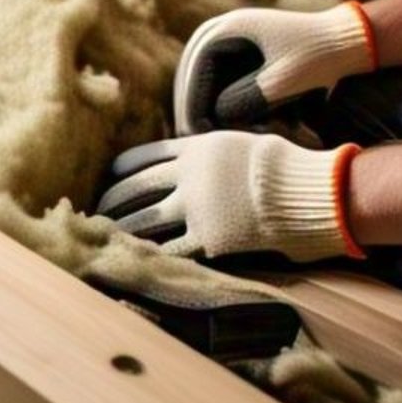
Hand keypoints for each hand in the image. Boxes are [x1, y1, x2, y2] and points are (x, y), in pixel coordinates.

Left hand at [97, 131, 360, 262]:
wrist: (304, 192)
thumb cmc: (283, 164)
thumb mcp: (240, 144)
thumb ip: (212, 152)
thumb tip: (200, 156)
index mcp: (196, 148)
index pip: (146, 155)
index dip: (124, 166)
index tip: (110, 173)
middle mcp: (188, 177)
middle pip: (138, 187)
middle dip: (114, 199)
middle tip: (97, 208)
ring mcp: (197, 209)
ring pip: (146, 219)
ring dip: (123, 228)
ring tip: (107, 234)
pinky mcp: (210, 239)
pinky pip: (172, 248)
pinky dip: (151, 253)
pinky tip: (137, 258)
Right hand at [173, 2, 375, 133]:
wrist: (346, 41)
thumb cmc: (319, 58)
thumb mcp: (285, 81)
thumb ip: (248, 99)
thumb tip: (214, 117)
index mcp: (226, 29)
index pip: (193, 78)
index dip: (194, 112)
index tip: (199, 141)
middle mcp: (219, 31)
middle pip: (191, 81)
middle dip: (198, 113)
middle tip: (201, 147)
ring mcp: (227, 42)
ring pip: (204, 85)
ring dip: (213, 112)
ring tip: (220, 140)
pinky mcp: (239, 54)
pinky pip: (220, 84)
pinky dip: (228, 107)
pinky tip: (238, 129)